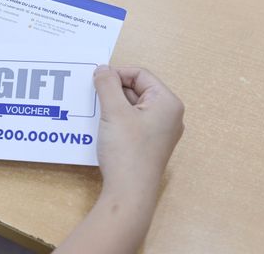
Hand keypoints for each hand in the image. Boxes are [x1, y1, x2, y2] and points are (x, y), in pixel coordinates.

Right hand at [54, 66, 183, 253]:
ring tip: (97, 112)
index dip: (117, 74)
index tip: (97, 81)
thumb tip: (103, 69)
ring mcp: (160, 132)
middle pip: (137, 90)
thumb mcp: (114, 111)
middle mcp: (169, 115)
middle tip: (94, 96)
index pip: (140, 75)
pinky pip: (132, 122)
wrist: (129, 193)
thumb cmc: (127, 151)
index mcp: (168, 103)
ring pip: (133, 107)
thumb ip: (107, 84)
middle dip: (114, 91)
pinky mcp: (149, 144)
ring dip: (113, 105)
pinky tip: (103, 126)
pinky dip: (117, 120)